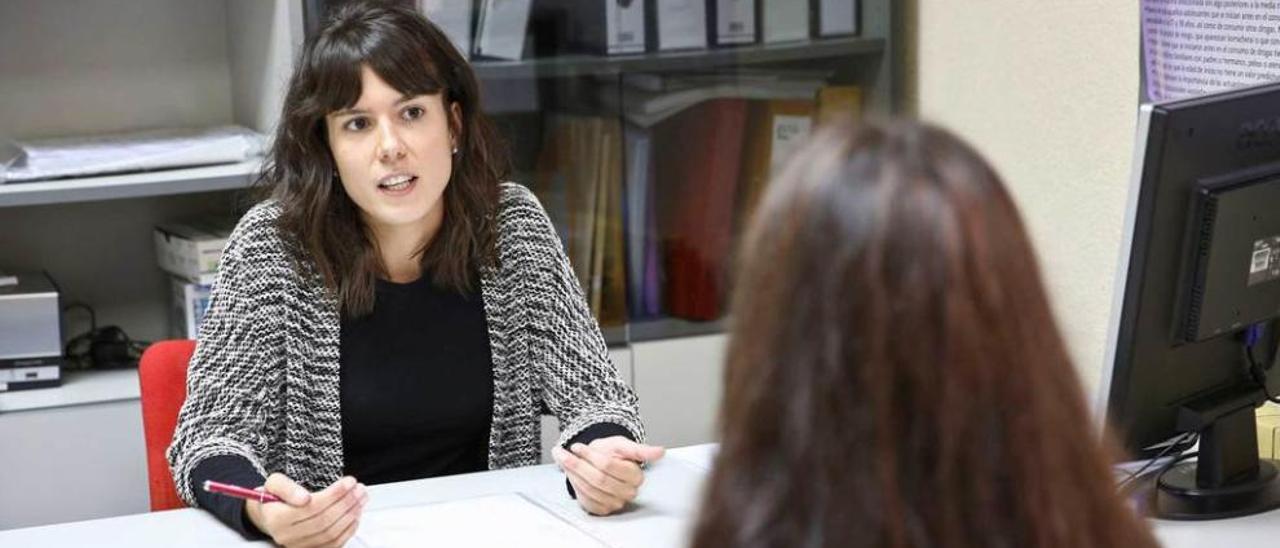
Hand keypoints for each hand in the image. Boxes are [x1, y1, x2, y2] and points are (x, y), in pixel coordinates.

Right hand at [244, 473, 367, 547]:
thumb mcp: (274, 483)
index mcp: (277, 518)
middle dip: (346, 503)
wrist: (269, 516)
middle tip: (359, 489)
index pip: (312, 507)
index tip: (349, 482)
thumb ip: (287, 487)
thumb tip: (304, 498)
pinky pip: (334, 544)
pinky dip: (349, 529)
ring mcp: (299, 546)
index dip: (335, 494)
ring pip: (331, 534)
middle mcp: (287, 536)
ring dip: (351, 515)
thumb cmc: (276, 498)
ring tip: (361, 498)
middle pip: (324, 521)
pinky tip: (355, 515)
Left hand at [552, 436, 664, 515]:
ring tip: (564, 460)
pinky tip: (573, 475)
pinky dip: (575, 486)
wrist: (602, 461)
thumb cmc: (612, 453)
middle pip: (598, 479)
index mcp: (635, 475)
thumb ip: (640, 449)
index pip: (608, 466)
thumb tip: (660, 452)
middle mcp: (628, 492)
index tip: (577, 446)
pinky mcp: (604, 509)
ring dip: (573, 474)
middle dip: (578, 465)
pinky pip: (586, 500)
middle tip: (564, 453)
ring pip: (590, 489)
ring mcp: (616, 503)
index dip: (590, 455)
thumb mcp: (623, 444)